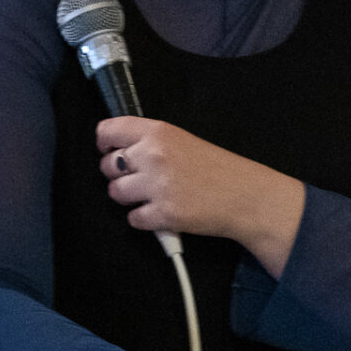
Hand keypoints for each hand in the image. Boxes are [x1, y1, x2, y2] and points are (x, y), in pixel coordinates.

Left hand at [96, 117, 305, 275]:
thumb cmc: (218, 169)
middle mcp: (154, 155)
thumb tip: (116, 151)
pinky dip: (145, 219)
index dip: (105, 143)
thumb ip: (150, 141)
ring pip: (115, 193)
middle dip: (119, 175)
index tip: (110, 150)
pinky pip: (132, 218)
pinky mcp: (163, 214)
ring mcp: (157, 186)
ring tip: (153, 196)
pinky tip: (163, 211)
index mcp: (158, 132)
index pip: (108, 131)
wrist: (246, 196)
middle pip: (107, 166)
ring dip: (130, 198)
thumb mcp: (184, 140)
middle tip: (141, 179)